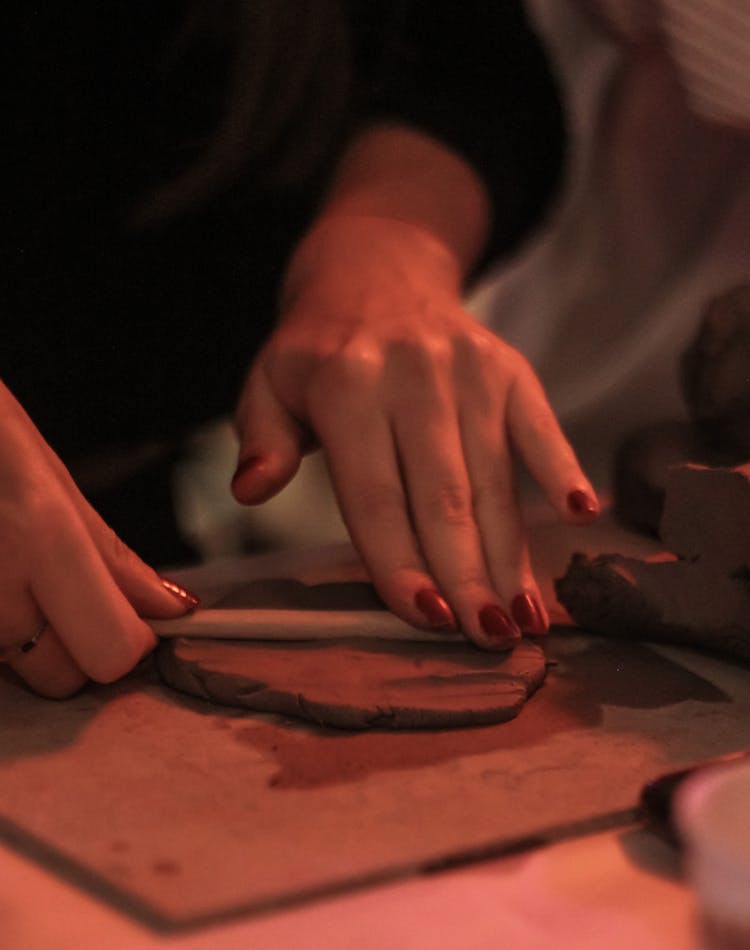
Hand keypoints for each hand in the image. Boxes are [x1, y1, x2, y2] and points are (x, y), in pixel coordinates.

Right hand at [0, 381, 198, 697]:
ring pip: (15, 671)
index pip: (112, 651)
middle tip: (57, 592)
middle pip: (61, 678)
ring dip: (22, 640)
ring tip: (5, 568)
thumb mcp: (45, 473)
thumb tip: (171, 608)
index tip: (129, 616)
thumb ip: (111, 556)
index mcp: (41, 536)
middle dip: (74, 649)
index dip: (129, 639)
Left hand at [232, 216, 597, 646]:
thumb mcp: (269, 386)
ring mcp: (469, 369)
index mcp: (346, 385)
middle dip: (466, 575)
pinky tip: (580, 514)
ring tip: (525, 617)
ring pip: (494, 478)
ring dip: (512, 552)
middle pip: (443, 496)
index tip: (426, 618)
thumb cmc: (318, 355)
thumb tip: (251, 492)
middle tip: (488, 638)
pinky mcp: (510, 368)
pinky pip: (539, 426)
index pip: (374, 494)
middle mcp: (412, 374)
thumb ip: (262, 440)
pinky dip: (561, 468)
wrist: (377, 273)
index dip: (399, 561)